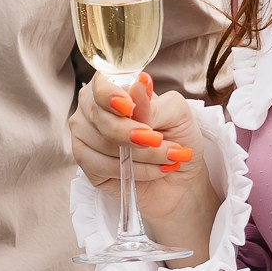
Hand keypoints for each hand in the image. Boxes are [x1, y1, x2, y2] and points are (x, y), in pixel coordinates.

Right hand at [68, 73, 219, 260]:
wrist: (183, 185)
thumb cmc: (181, 143)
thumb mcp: (179, 118)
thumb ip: (154, 103)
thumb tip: (138, 85)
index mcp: (117, 91)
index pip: (97, 85)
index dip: (108, 95)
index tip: (129, 105)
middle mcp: (95, 112)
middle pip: (93, 115)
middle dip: (129, 132)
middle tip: (161, 143)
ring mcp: (87, 140)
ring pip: (92, 142)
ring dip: (134, 155)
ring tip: (164, 161)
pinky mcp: (89, 168)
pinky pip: (94, 166)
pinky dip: (125, 171)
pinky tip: (148, 174)